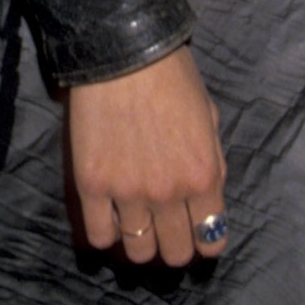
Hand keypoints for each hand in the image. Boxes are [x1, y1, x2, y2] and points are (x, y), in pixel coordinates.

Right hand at [66, 46, 227, 266]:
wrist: (126, 52)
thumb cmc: (174, 75)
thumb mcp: (209, 115)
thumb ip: (213, 159)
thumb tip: (209, 192)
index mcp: (203, 174)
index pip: (212, 238)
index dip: (207, 241)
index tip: (199, 234)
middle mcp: (168, 192)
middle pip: (175, 253)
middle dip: (176, 245)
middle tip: (168, 229)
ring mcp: (128, 193)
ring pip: (138, 253)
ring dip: (142, 242)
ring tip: (138, 222)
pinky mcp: (91, 187)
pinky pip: (99, 236)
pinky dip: (107, 233)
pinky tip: (111, 214)